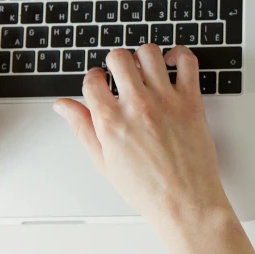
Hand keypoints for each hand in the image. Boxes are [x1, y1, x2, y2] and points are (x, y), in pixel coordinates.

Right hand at [53, 45, 230, 226]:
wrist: (184, 201)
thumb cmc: (147, 188)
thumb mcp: (103, 161)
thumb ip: (82, 128)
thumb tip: (63, 105)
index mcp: (110, 120)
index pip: (92, 79)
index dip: (94, 78)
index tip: (102, 83)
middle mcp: (137, 105)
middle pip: (118, 58)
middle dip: (115, 61)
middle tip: (122, 74)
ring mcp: (166, 100)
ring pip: (149, 53)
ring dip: (143, 56)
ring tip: (146, 68)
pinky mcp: (191, 101)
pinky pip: (187, 62)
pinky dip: (179, 54)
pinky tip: (172, 63)